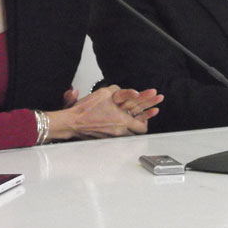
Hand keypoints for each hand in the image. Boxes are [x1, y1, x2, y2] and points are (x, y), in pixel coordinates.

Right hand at [46, 85, 162, 139]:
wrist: (72, 122)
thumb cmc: (86, 110)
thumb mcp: (105, 93)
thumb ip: (119, 90)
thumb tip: (127, 92)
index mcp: (122, 121)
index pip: (143, 124)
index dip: (150, 113)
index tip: (156, 105)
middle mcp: (119, 131)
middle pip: (139, 130)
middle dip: (146, 119)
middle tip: (152, 110)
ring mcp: (112, 136)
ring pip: (130, 133)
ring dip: (135, 124)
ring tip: (141, 117)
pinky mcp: (105, 137)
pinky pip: (120, 134)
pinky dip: (124, 127)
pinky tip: (122, 121)